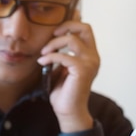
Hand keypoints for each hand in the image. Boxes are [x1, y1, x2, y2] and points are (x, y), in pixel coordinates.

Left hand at [37, 11, 99, 131]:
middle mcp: (93, 57)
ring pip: (72, 39)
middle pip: (85, 28)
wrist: (68, 111)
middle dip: (66, 26)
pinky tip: (42, 62)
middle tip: (52, 34)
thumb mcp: (62, 68)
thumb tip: (51, 41)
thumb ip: (61, 54)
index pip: (86, 29)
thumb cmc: (64, 93)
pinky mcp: (82, 70)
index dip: (71, 24)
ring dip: (54, 43)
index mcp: (90, 55)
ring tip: (43, 52)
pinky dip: (50, 57)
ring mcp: (90, 63)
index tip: (55, 31)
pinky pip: (63, 56)